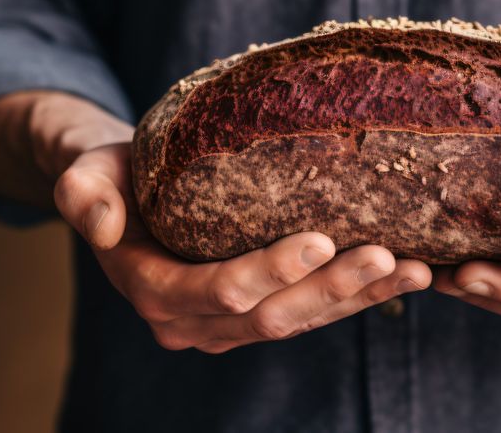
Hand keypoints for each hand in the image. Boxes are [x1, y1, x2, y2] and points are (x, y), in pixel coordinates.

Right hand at [0, 91, 431, 352]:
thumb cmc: (114, 174)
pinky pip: (316, 312)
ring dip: (361, 299)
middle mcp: (196, 322)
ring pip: (304, 321)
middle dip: (332, 289)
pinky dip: (363, 298)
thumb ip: (84, 194)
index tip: (321, 239)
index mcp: (155, 292)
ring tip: (416, 270)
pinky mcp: (263, 314)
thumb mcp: (86, 173)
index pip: (218, 292)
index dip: (269, 272)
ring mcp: (233, 325)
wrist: (128, 194)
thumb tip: (102, 224)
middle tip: (387, 256)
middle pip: (273, 316)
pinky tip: (412, 276)